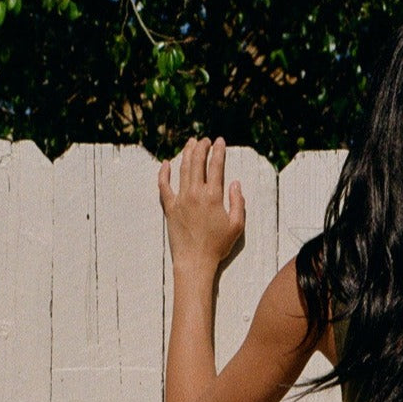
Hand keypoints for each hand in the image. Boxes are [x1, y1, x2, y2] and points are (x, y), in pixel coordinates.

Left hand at [158, 136, 244, 273]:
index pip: (216, 166)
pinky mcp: (170, 207)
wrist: (195, 261)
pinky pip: (164, 186)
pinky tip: (166, 163)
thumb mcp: (237, 226)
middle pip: (197, 162)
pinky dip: (164, 173)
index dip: (218, 151)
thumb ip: (238, 202)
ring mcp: (180, 199)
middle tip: (204, 140)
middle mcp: (195, 193)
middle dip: (201, 147)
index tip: (219, 141)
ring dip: (186, 153)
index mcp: (213, 196)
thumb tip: (235, 183)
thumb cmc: (218, 246)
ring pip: (182, 169)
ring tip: (190, 143)